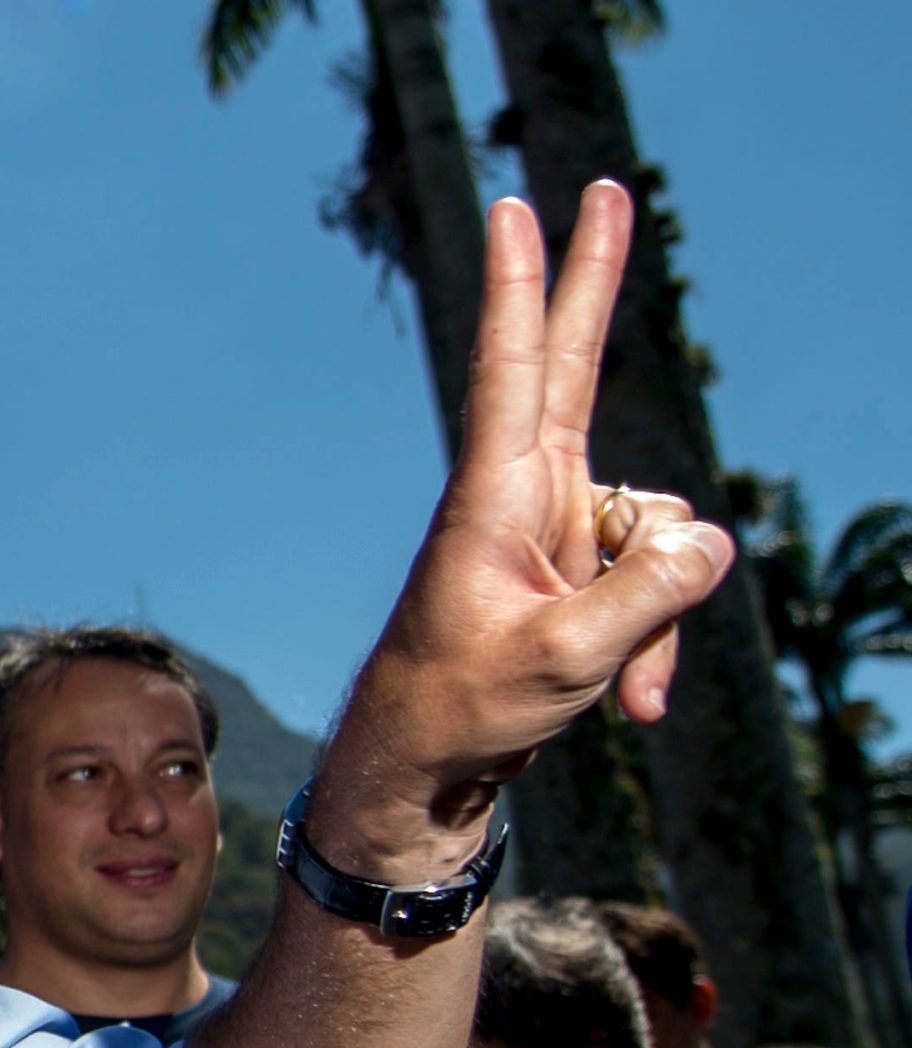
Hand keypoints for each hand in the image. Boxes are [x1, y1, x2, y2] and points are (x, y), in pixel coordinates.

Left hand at [314, 181, 733, 872]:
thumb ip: (647, 595)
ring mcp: (557, 529)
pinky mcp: (580, 568)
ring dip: (660, 617)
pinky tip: (632, 704)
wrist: (430, 765)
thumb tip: (710, 539)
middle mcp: (527, 494)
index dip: (522, 288)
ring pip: (656, 534)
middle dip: (596, 282)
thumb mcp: (566, 658)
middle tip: (603, 187)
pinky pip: (655, 582)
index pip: (514, 370)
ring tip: (621, 690)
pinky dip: (654, 643)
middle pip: (575, 368)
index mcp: (495, 495)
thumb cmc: (465, 706)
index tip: (512, 209)